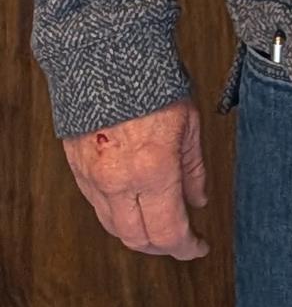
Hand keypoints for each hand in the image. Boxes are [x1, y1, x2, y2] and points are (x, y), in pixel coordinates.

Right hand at [62, 99, 209, 259]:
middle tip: (182, 240)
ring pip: (113, 226)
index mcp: (152, 170)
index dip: (186, 247)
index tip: (199, 247)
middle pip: (137, 238)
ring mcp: (92, 177)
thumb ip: (194, 169)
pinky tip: (134, 205)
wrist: (106, 59)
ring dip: (138, 233)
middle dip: (162, 246)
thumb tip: (199, 200)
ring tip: (160, 224)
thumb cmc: (152, 83)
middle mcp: (118, 181)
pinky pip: (96, 206)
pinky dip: (117, 214)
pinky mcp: (76, 169)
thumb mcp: (189, 125)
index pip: (168, 231)